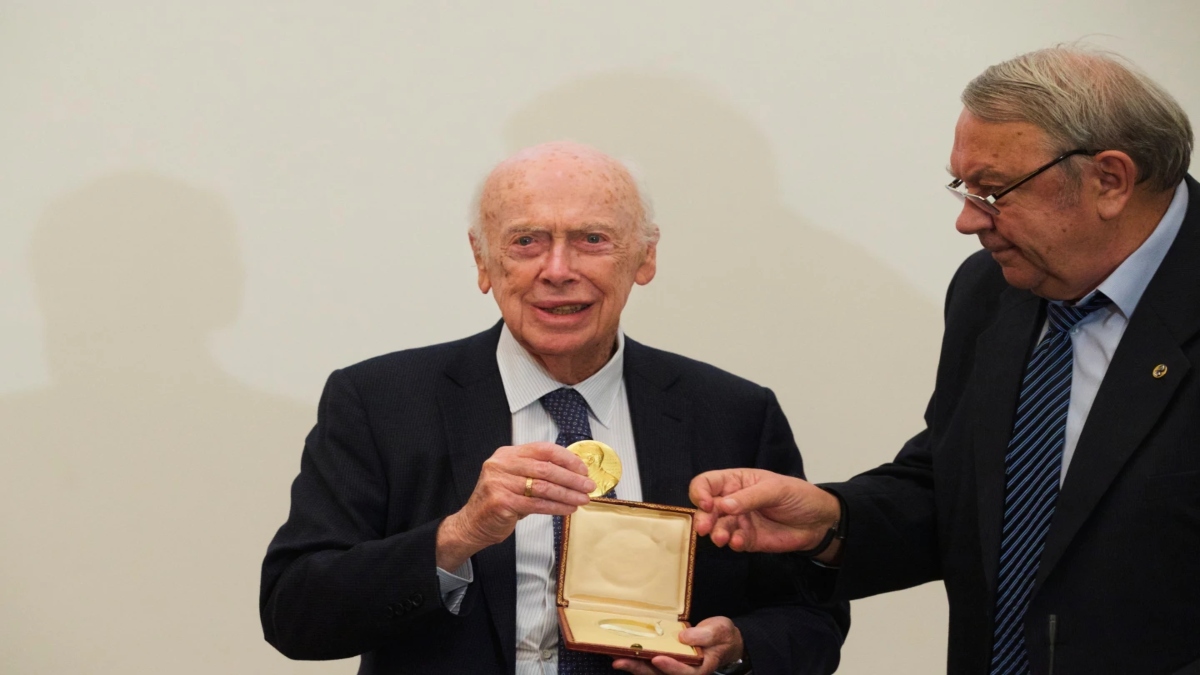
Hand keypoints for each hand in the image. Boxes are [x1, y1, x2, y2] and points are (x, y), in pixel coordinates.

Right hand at [436, 442, 594, 569]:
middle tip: (587, 486)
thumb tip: (572, 473)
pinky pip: (537, 504)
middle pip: (546, 468)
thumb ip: (536, 472)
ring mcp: (500, 483)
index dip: (566, 458)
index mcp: (507, 454)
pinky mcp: (501, 502)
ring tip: (582, 499)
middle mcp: (501, 465)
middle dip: (571, 478)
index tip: (582, 469)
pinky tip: (567, 509)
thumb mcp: (514, 479)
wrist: (472, 523)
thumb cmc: (498, 501)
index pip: (543, 449)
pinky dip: (556, 507)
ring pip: (544, 487)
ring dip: (567, 494)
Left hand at [611, 616, 742, 674]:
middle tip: (621, 661)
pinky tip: (621, 653)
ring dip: (633, 666)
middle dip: (640, 668)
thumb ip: (703, 635)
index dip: (671, 666)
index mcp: (700, 668)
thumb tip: (683, 637)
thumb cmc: (721, 636)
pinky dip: (635, 659)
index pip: (684, 671)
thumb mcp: (719, 631)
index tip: (658, 658)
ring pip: (651, 671)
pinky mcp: (665, 661)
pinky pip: (648, 664)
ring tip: (615, 658)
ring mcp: (673, 667)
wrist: (721, 640)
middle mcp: (684, 671)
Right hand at [689, 469, 839, 557]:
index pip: (707, 483)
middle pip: (706, 508)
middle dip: (703, 517)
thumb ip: (749, 497)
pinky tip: (739, 542)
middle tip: (705, 527)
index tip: (706, 504)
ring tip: (721, 538)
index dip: (700, 492)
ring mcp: (739, 521)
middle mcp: (732, 501)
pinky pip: (733, 542)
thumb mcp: (775, 489)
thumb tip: (722, 505)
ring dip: (716, 533)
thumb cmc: (798, 496)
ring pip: (717, 527)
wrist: (819, 522)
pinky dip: (733, 543)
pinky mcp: (747, 539)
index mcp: (736, 482)